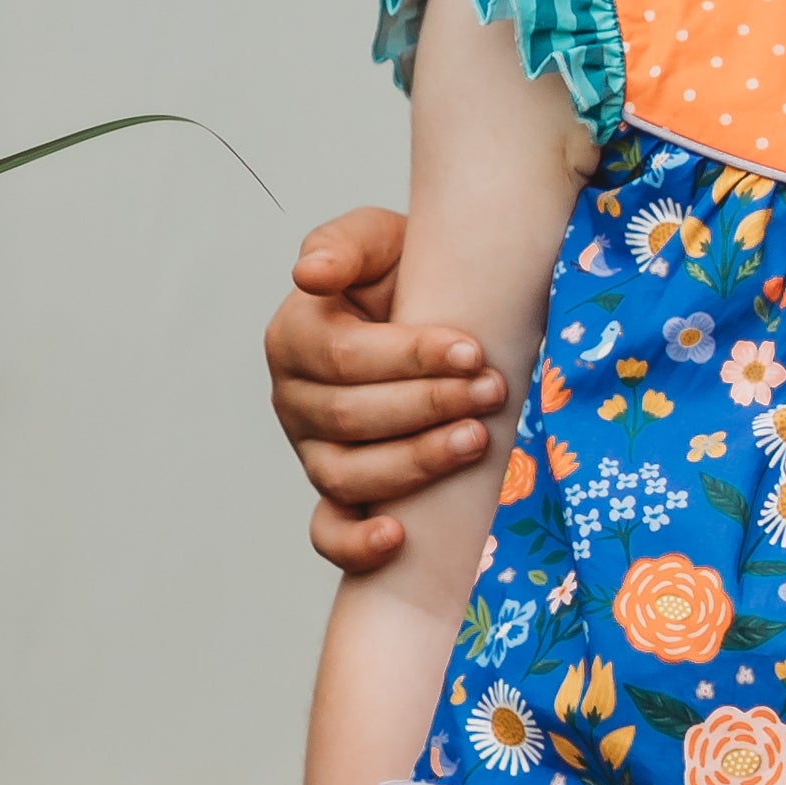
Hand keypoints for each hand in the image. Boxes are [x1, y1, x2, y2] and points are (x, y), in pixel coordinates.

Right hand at [266, 206, 507, 572]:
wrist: (431, 305)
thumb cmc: (404, 272)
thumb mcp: (378, 241)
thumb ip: (344, 244)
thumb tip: (311, 275)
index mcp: (294, 336)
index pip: (345, 357)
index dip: (409, 358)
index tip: (472, 349)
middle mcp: (293, 399)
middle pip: (351, 417)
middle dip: (429, 405)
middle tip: (492, 389)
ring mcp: (312, 450)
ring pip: (348, 474)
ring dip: (415, 462)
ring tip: (477, 441)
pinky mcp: (336, 492)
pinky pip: (328, 532)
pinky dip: (355, 543)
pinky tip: (397, 535)